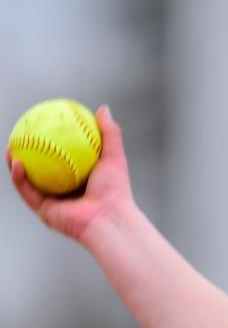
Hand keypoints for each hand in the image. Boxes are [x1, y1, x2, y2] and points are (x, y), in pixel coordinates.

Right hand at [8, 105, 134, 244]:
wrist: (110, 219)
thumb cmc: (116, 191)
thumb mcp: (114, 156)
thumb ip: (109, 133)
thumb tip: (102, 108)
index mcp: (79, 179)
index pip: (61, 157)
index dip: (49, 143)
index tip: (42, 126)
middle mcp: (65, 191)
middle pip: (40, 169)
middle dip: (27, 153)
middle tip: (20, 135)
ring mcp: (53, 202)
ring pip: (28, 181)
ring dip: (15, 164)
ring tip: (10, 148)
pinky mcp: (44, 211)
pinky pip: (27, 191)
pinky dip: (20, 177)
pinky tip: (17, 162)